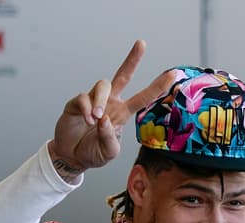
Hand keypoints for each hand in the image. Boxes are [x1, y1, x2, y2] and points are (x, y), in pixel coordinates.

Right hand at [49, 40, 179, 177]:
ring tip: (96, 119)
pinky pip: (83, 97)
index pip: (143, 97)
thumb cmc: (93, 153)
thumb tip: (105, 119)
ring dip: (100, 99)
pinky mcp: (77, 103)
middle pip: (123, 75)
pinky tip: (86, 120)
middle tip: (142, 44)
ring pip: (103, 85)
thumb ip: (110, 138)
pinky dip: (86, 108)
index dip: (157, 87)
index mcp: (122, 113)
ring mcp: (94, 100)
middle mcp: (110, 102)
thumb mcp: (108, 153)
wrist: (72, 157)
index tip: (173, 74)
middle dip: (132, 59)